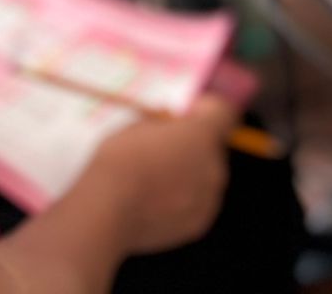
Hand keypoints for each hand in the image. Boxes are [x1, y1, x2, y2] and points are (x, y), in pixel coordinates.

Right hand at [88, 96, 235, 255]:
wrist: (109, 209)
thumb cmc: (120, 160)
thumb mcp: (138, 124)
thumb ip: (164, 123)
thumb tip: (169, 125)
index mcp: (202, 135)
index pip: (223, 112)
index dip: (204, 108)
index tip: (184, 113)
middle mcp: (215, 166)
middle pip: (213, 146)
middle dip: (193, 143)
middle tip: (162, 147)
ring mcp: (210, 198)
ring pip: (206, 176)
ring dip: (189, 172)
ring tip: (155, 178)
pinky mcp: (199, 222)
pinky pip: (197, 202)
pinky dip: (183, 198)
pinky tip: (156, 200)